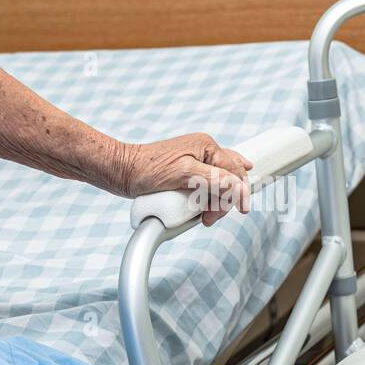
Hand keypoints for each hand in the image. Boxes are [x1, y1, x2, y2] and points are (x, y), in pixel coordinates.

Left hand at [120, 133, 252, 225]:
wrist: (121, 172)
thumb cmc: (148, 169)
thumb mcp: (184, 173)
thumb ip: (214, 178)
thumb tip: (238, 186)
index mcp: (206, 146)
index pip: (234, 170)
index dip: (240, 192)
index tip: (242, 210)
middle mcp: (203, 152)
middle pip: (229, 179)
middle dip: (224, 200)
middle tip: (209, 218)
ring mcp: (195, 163)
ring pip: (218, 185)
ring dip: (215, 202)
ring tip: (203, 217)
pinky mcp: (186, 174)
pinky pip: (205, 187)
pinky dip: (207, 199)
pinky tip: (206, 208)